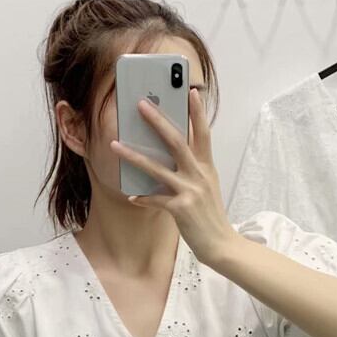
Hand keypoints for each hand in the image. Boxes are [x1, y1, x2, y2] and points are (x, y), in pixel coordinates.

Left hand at [109, 88, 237, 266]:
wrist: (222, 245)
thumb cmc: (210, 216)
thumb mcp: (206, 188)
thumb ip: (192, 171)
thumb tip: (167, 160)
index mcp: (207, 168)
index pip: (203, 134)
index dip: (197, 112)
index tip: (190, 91)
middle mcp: (199, 175)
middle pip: (177, 141)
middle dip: (157, 121)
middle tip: (141, 104)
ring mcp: (190, 191)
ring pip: (157, 168)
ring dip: (134, 156)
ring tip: (115, 145)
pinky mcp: (181, 209)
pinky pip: (155, 199)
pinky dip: (142, 197)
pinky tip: (131, 195)